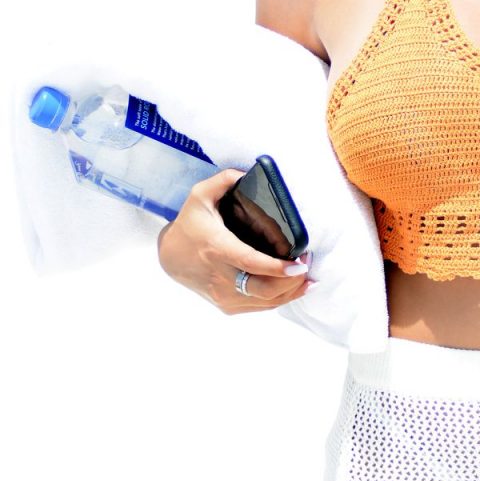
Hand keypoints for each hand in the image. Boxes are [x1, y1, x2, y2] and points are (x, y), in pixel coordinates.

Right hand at [156, 167, 312, 314]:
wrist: (170, 257)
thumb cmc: (190, 225)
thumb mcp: (200, 196)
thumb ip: (224, 180)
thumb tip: (247, 172)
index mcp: (217, 248)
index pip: (249, 263)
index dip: (276, 267)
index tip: (299, 264)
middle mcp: (220, 277)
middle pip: (262, 289)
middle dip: (291, 281)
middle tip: (307, 264)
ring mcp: (223, 295)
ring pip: (265, 302)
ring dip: (291, 291)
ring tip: (307, 275)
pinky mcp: (228, 305)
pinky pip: (260, 307)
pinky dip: (281, 299)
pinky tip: (296, 288)